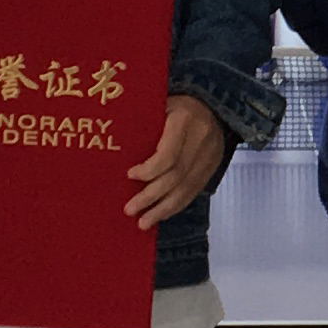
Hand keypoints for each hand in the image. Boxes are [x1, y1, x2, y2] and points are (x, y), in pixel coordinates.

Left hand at [126, 93, 227, 229]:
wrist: (214, 105)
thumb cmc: (177, 105)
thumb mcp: (160, 104)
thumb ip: (145, 123)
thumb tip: (113, 144)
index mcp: (184, 120)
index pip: (168, 155)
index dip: (149, 170)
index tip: (130, 176)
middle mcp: (199, 140)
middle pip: (175, 176)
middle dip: (151, 196)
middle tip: (130, 209)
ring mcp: (208, 157)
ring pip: (185, 189)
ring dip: (162, 209)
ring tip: (143, 223)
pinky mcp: (211, 168)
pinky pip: (193, 192)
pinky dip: (176, 206)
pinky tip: (161, 216)